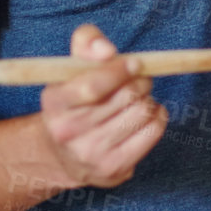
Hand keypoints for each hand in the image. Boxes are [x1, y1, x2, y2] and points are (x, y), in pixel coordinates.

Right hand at [38, 25, 167, 189]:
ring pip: (142, 112)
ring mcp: (91, 154)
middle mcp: (67, 132)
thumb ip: (87, 42)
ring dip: (147, 98)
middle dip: (139, 81)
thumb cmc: (75, 98)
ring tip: (137, 98)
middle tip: (139, 78)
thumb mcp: (71, 66)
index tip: (134, 63)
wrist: (64, 153)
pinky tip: (145, 114)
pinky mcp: (114, 169)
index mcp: (54, 103)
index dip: (120, 70)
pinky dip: (157, 116)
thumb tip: (107, 51)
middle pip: (125, 97)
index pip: (92, 86)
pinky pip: (153, 131)